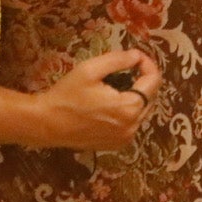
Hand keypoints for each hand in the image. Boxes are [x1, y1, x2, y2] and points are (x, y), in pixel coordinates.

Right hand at [33, 48, 162, 151]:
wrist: (47, 124)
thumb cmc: (67, 95)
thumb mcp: (90, 70)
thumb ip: (117, 60)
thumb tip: (137, 56)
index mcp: (129, 107)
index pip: (154, 81)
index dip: (147, 64)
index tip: (134, 57)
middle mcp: (133, 126)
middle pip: (150, 96)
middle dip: (141, 80)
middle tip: (124, 69)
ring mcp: (125, 138)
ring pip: (142, 111)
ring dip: (135, 96)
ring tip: (115, 86)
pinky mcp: (117, 145)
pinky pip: (131, 123)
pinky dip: (127, 111)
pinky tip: (109, 105)